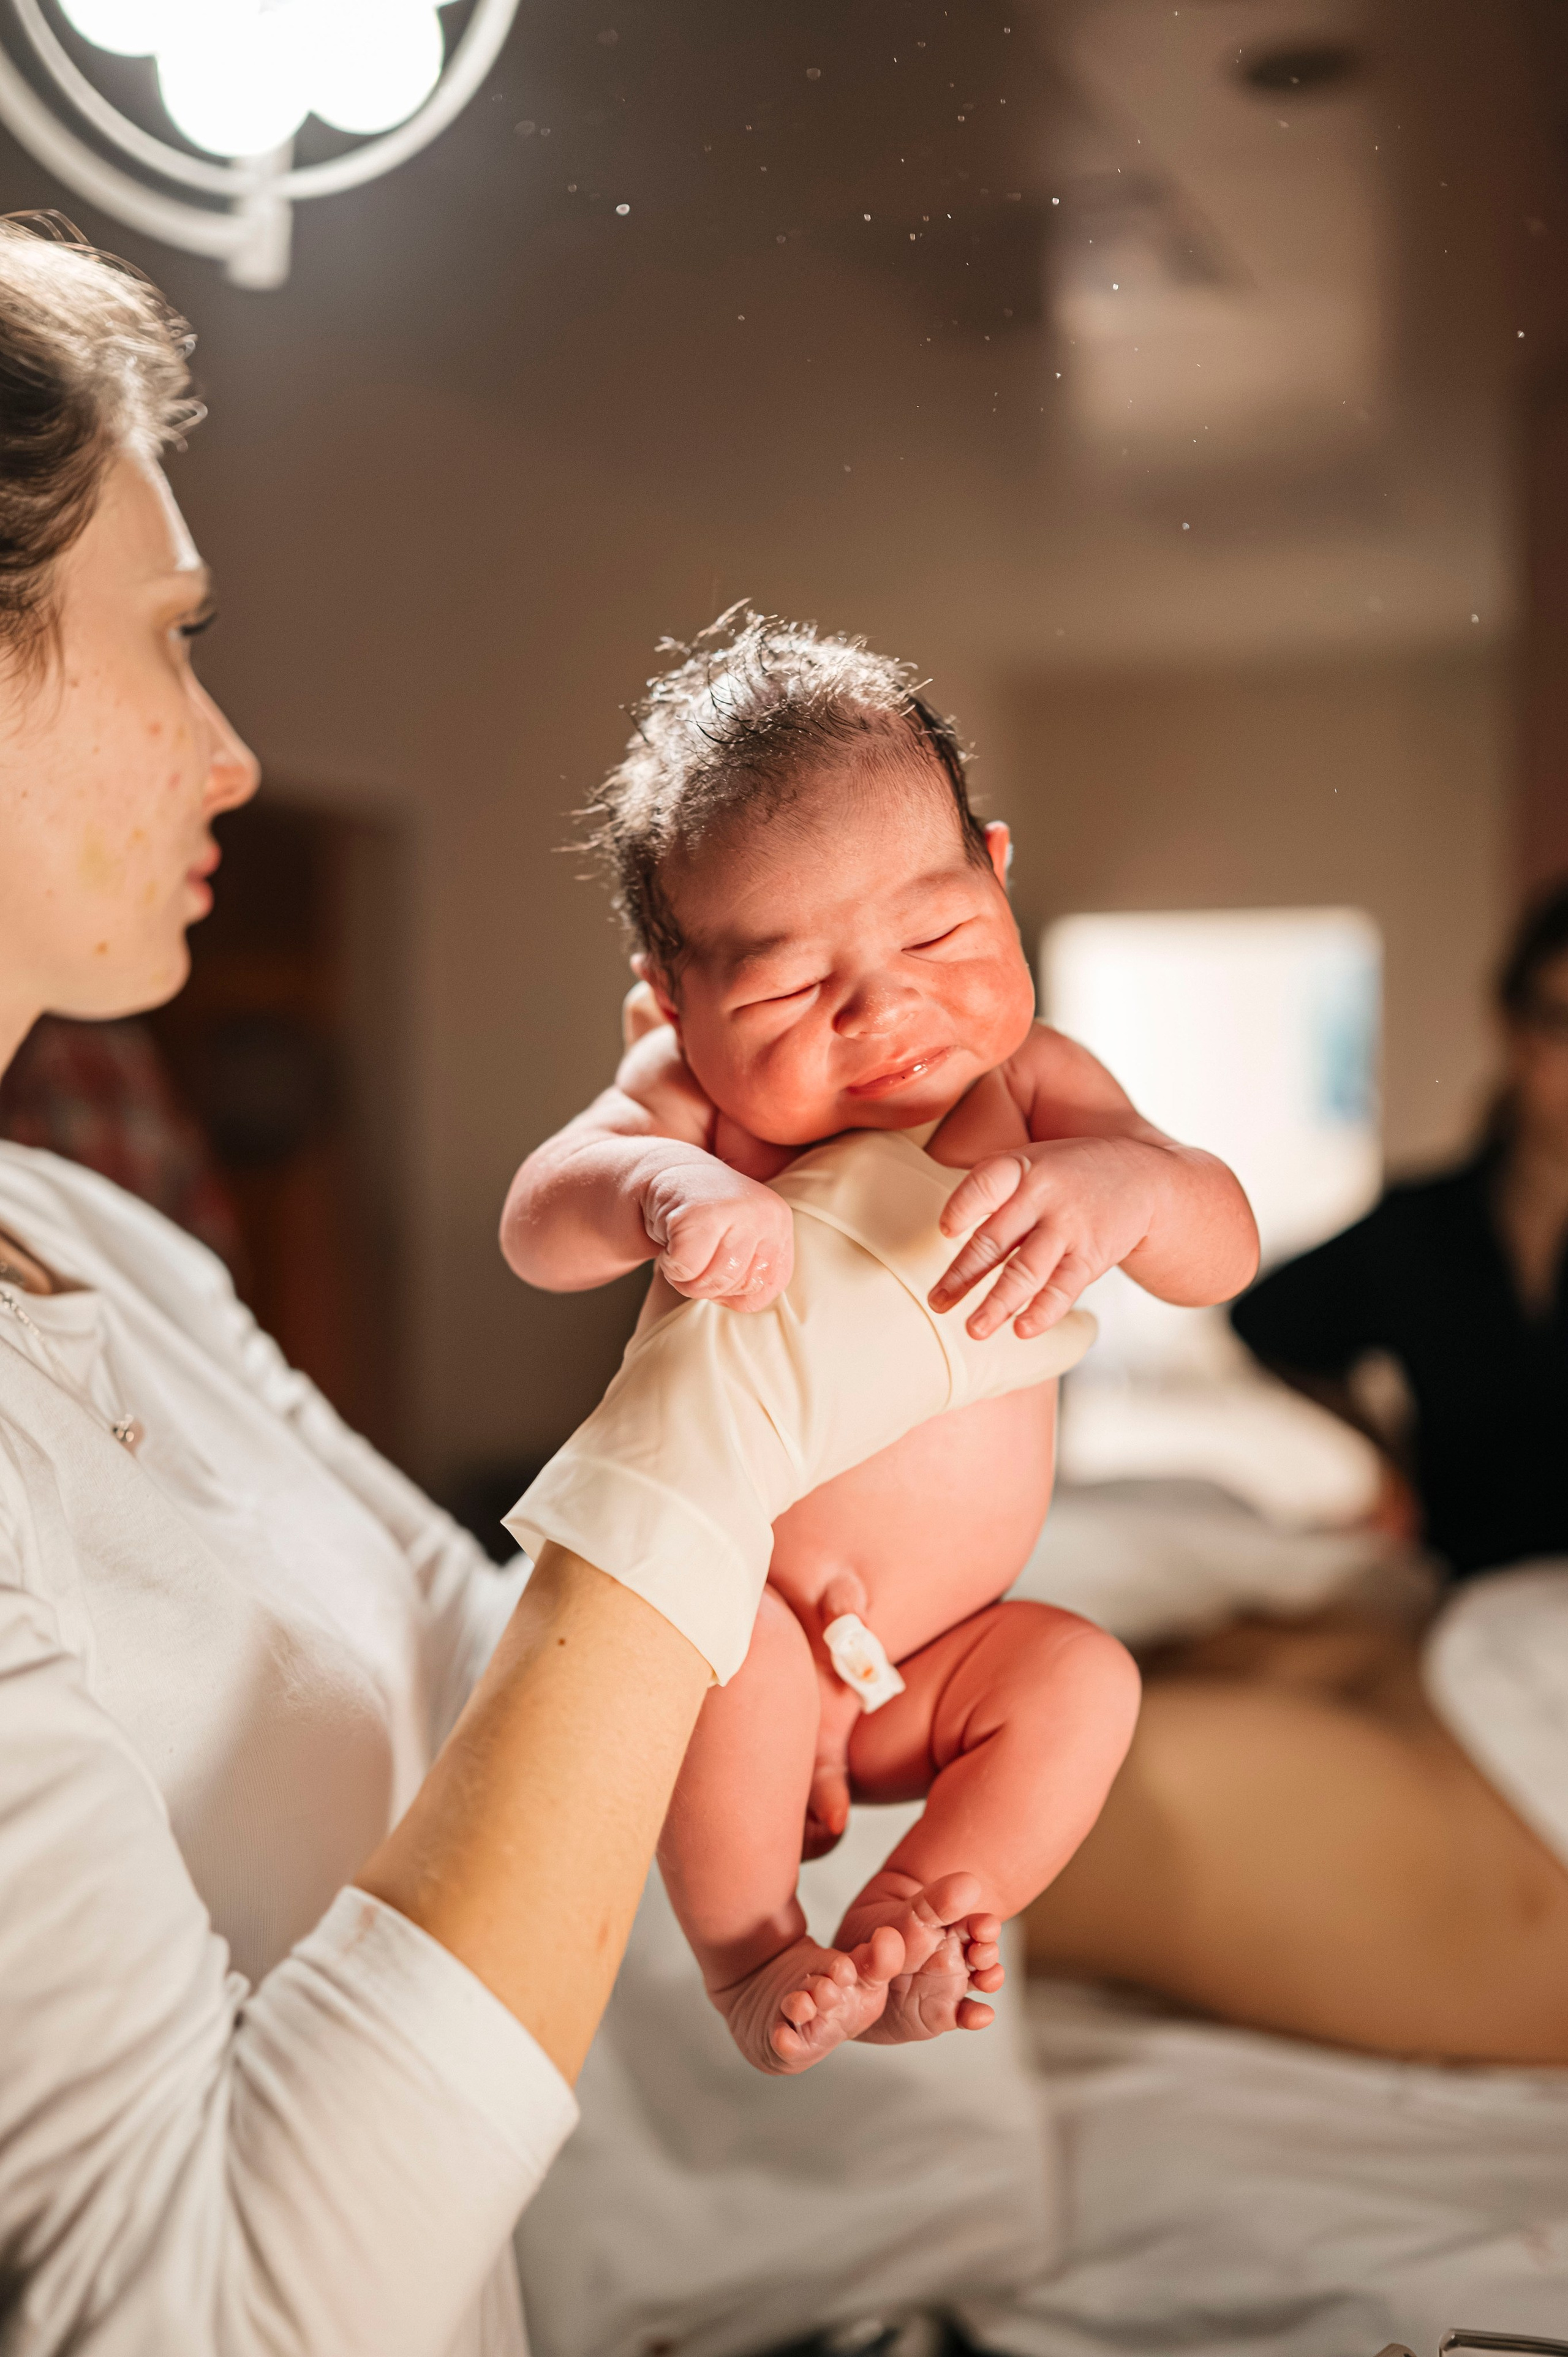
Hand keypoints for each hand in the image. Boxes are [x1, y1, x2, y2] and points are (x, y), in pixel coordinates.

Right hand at [641, 1158, 794, 1309]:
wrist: (665, 1172)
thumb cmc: (703, 1218)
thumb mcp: (742, 1241)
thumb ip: (754, 1272)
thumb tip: (747, 1304)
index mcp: (779, 1222)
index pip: (765, 1289)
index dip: (733, 1290)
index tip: (716, 1262)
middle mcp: (766, 1213)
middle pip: (740, 1287)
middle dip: (708, 1283)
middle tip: (695, 1253)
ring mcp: (737, 1210)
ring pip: (712, 1282)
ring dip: (686, 1277)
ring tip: (684, 1247)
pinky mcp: (699, 1214)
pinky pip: (685, 1270)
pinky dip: (670, 1265)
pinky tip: (671, 1238)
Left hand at [929, 1135, 1158, 1337]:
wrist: (1146, 1179)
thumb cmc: (1069, 1174)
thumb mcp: (1032, 1161)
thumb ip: (992, 1190)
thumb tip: (942, 1232)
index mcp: (1021, 1167)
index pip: (986, 1183)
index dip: (964, 1206)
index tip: (945, 1231)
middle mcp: (1043, 1197)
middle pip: (995, 1239)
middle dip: (962, 1275)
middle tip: (936, 1304)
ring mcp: (1069, 1228)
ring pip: (1026, 1270)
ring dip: (998, 1303)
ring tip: (974, 1329)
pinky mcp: (1092, 1256)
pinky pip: (1064, 1288)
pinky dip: (1043, 1311)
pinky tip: (1022, 1330)